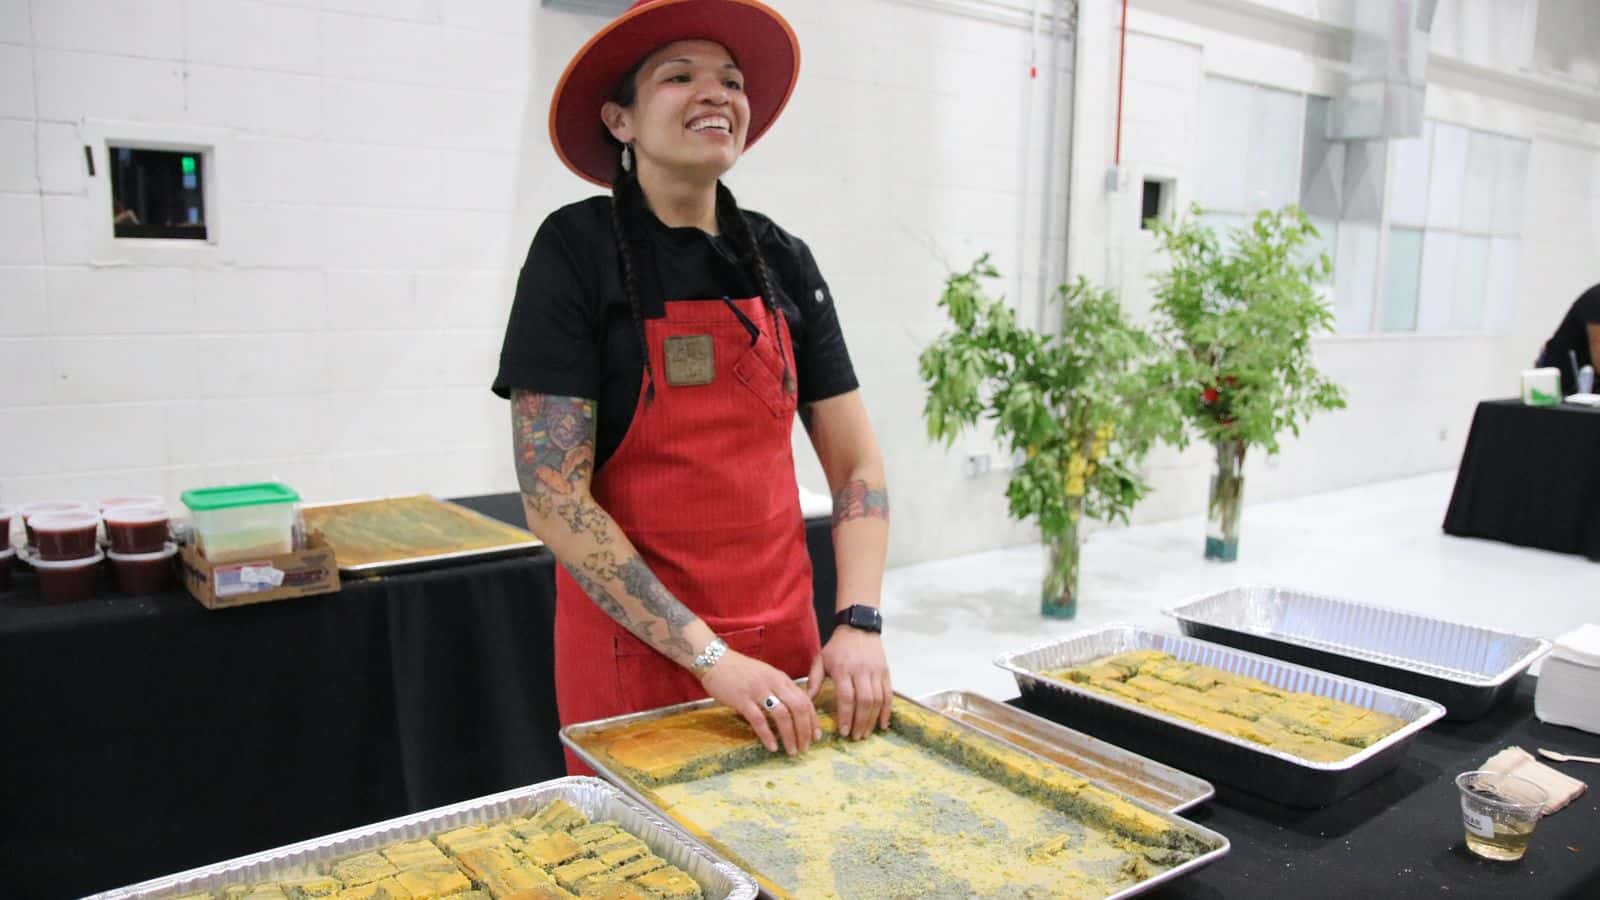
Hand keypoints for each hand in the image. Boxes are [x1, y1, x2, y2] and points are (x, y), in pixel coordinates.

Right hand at [699, 650, 818, 755]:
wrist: (714, 659)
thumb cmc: (740, 670)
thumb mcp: (766, 675)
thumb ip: (779, 689)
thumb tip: (792, 711)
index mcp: (781, 678)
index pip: (805, 700)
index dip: (813, 720)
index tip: (816, 736)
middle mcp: (773, 683)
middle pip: (798, 708)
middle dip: (805, 731)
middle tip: (805, 748)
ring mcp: (758, 691)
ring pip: (782, 715)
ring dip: (790, 736)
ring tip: (792, 751)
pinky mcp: (742, 699)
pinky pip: (759, 720)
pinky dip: (767, 735)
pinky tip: (772, 747)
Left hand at [807, 626, 891, 739]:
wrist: (858, 627)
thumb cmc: (837, 646)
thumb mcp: (821, 659)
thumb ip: (814, 680)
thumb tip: (807, 701)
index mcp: (843, 669)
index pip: (846, 697)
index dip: (845, 716)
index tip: (843, 731)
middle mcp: (861, 671)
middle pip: (863, 701)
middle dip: (860, 722)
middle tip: (855, 737)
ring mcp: (875, 672)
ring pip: (877, 700)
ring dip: (872, 719)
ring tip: (865, 733)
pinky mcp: (885, 673)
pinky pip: (888, 694)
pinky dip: (887, 711)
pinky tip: (882, 724)